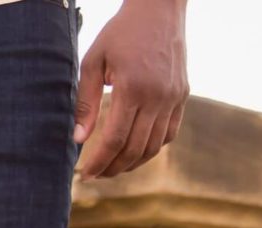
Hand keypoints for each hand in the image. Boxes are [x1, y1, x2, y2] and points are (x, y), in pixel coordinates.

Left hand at [73, 0, 188, 178]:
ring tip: (112, 169)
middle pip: (135, 148)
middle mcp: (158, 96)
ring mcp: (174, 97)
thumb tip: (78, 139)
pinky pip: (169, 133)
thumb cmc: (120, 33)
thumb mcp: (93, 62)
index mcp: (133, 88)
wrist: (159, 9)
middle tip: (95, 176)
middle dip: (113, 168)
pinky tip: (134, 152)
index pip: (115, 139)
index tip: (84, 174)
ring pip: (155, 146)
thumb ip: (86, 102)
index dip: (99, 162)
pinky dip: (152, 148)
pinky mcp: (183, 95)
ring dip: (132, 163)